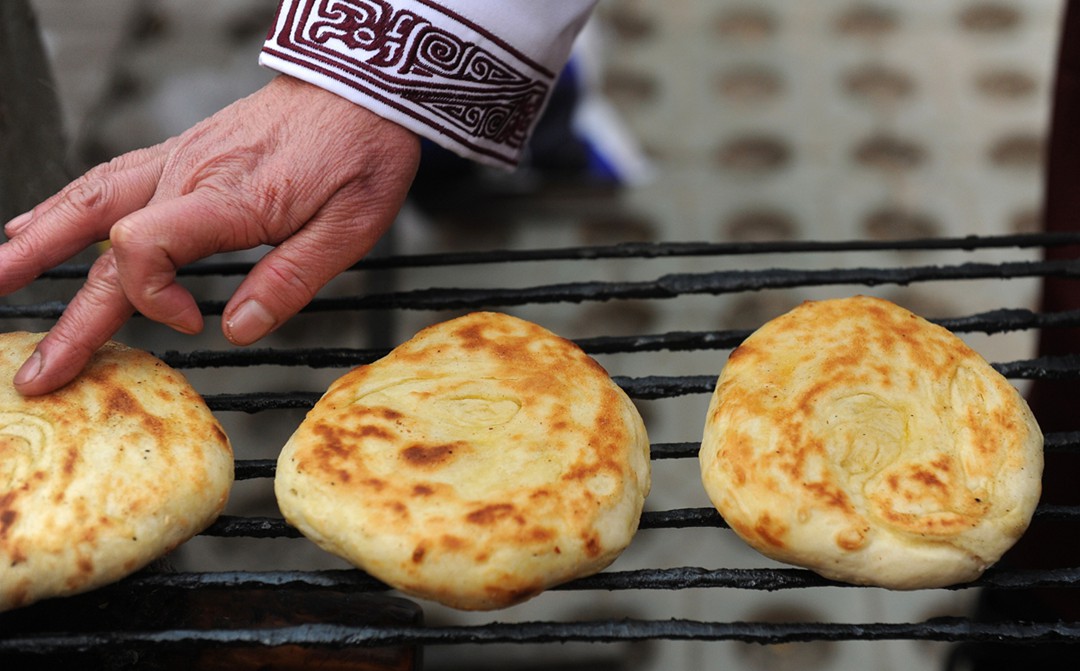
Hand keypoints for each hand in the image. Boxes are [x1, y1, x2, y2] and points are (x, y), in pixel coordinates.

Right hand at [0, 75, 419, 394]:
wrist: (359, 87)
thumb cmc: (360, 154)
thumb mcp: (350, 228)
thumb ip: (290, 281)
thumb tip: (237, 331)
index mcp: (227, 197)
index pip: (146, 248)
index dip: (152, 298)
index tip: (192, 322)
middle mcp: (188, 175)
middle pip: (107, 247)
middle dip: (71, 317)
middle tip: (36, 370)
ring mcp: (178, 160)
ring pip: (90, 204)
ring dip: (39, 247)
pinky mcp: (182, 153)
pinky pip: (107, 179)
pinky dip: (65, 206)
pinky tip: (34, 225)